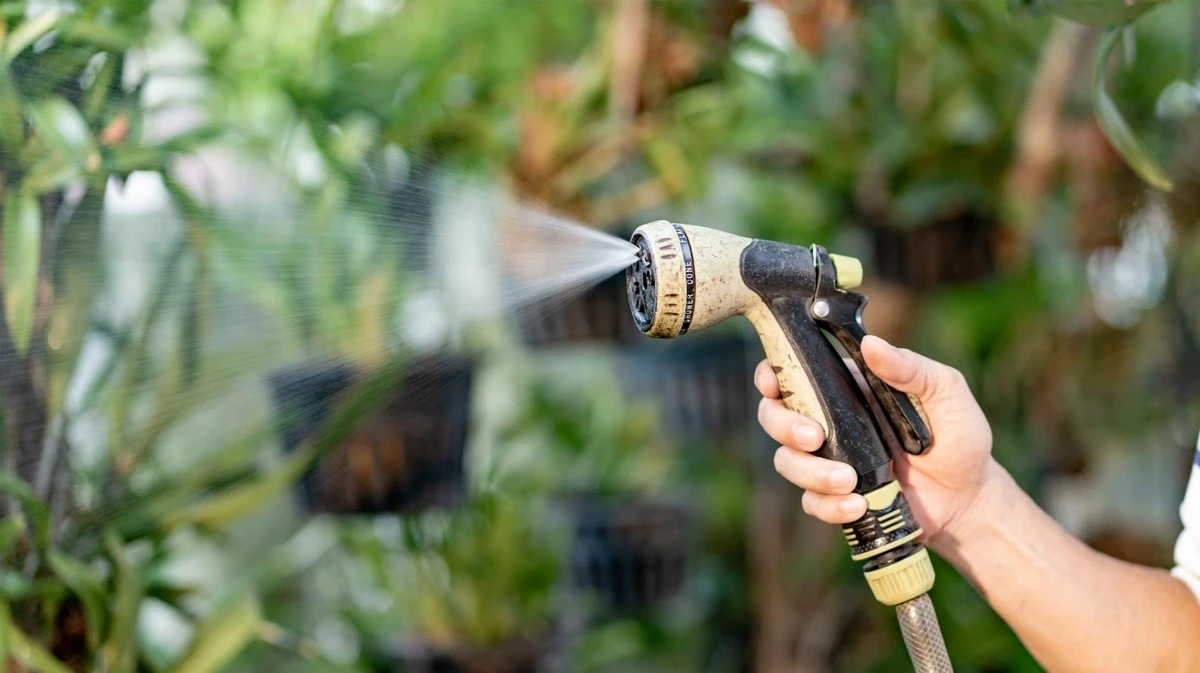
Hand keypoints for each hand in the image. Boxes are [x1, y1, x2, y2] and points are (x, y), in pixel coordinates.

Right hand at [756, 335, 999, 547]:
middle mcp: (830, 421)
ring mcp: (830, 461)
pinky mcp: (836, 497)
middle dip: (784, 427)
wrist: (971, 498)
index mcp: (846, 389)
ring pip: (787, 462)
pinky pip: (810, 501)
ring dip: (810, 472)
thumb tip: (871, 344)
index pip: (793, 372)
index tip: (773, 383)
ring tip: (850, 482)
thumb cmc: (959, 437)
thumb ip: (911, 368)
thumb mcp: (945, 392)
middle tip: (815, 438)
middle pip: (774, 416)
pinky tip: (858, 505)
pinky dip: (828, 505)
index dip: (770, 375)